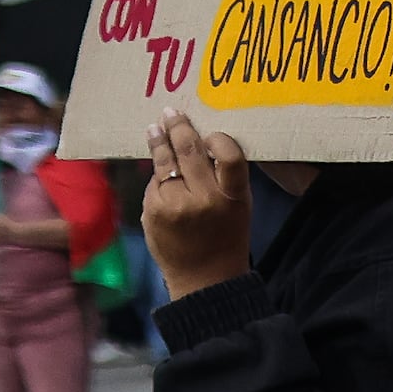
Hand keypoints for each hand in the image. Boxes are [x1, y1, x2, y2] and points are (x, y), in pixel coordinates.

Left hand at [141, 114, 255, 301]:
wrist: (204, 278)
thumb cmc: (227, 238)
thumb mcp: (240, 208)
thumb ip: (225, 179)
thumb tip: (202, 144)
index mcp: (234, 198)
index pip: (230, 155)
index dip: (219, 139)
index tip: (210, 133)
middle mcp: (204, 199)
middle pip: (190, 151)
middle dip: (179, 128)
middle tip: (172, 113)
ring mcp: (174, 205)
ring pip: (165, 164)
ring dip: (159, 143)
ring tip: (155, 129)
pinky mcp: (152, 211)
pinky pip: (155, 185)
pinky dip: (158, 179)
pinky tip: (160, 174)